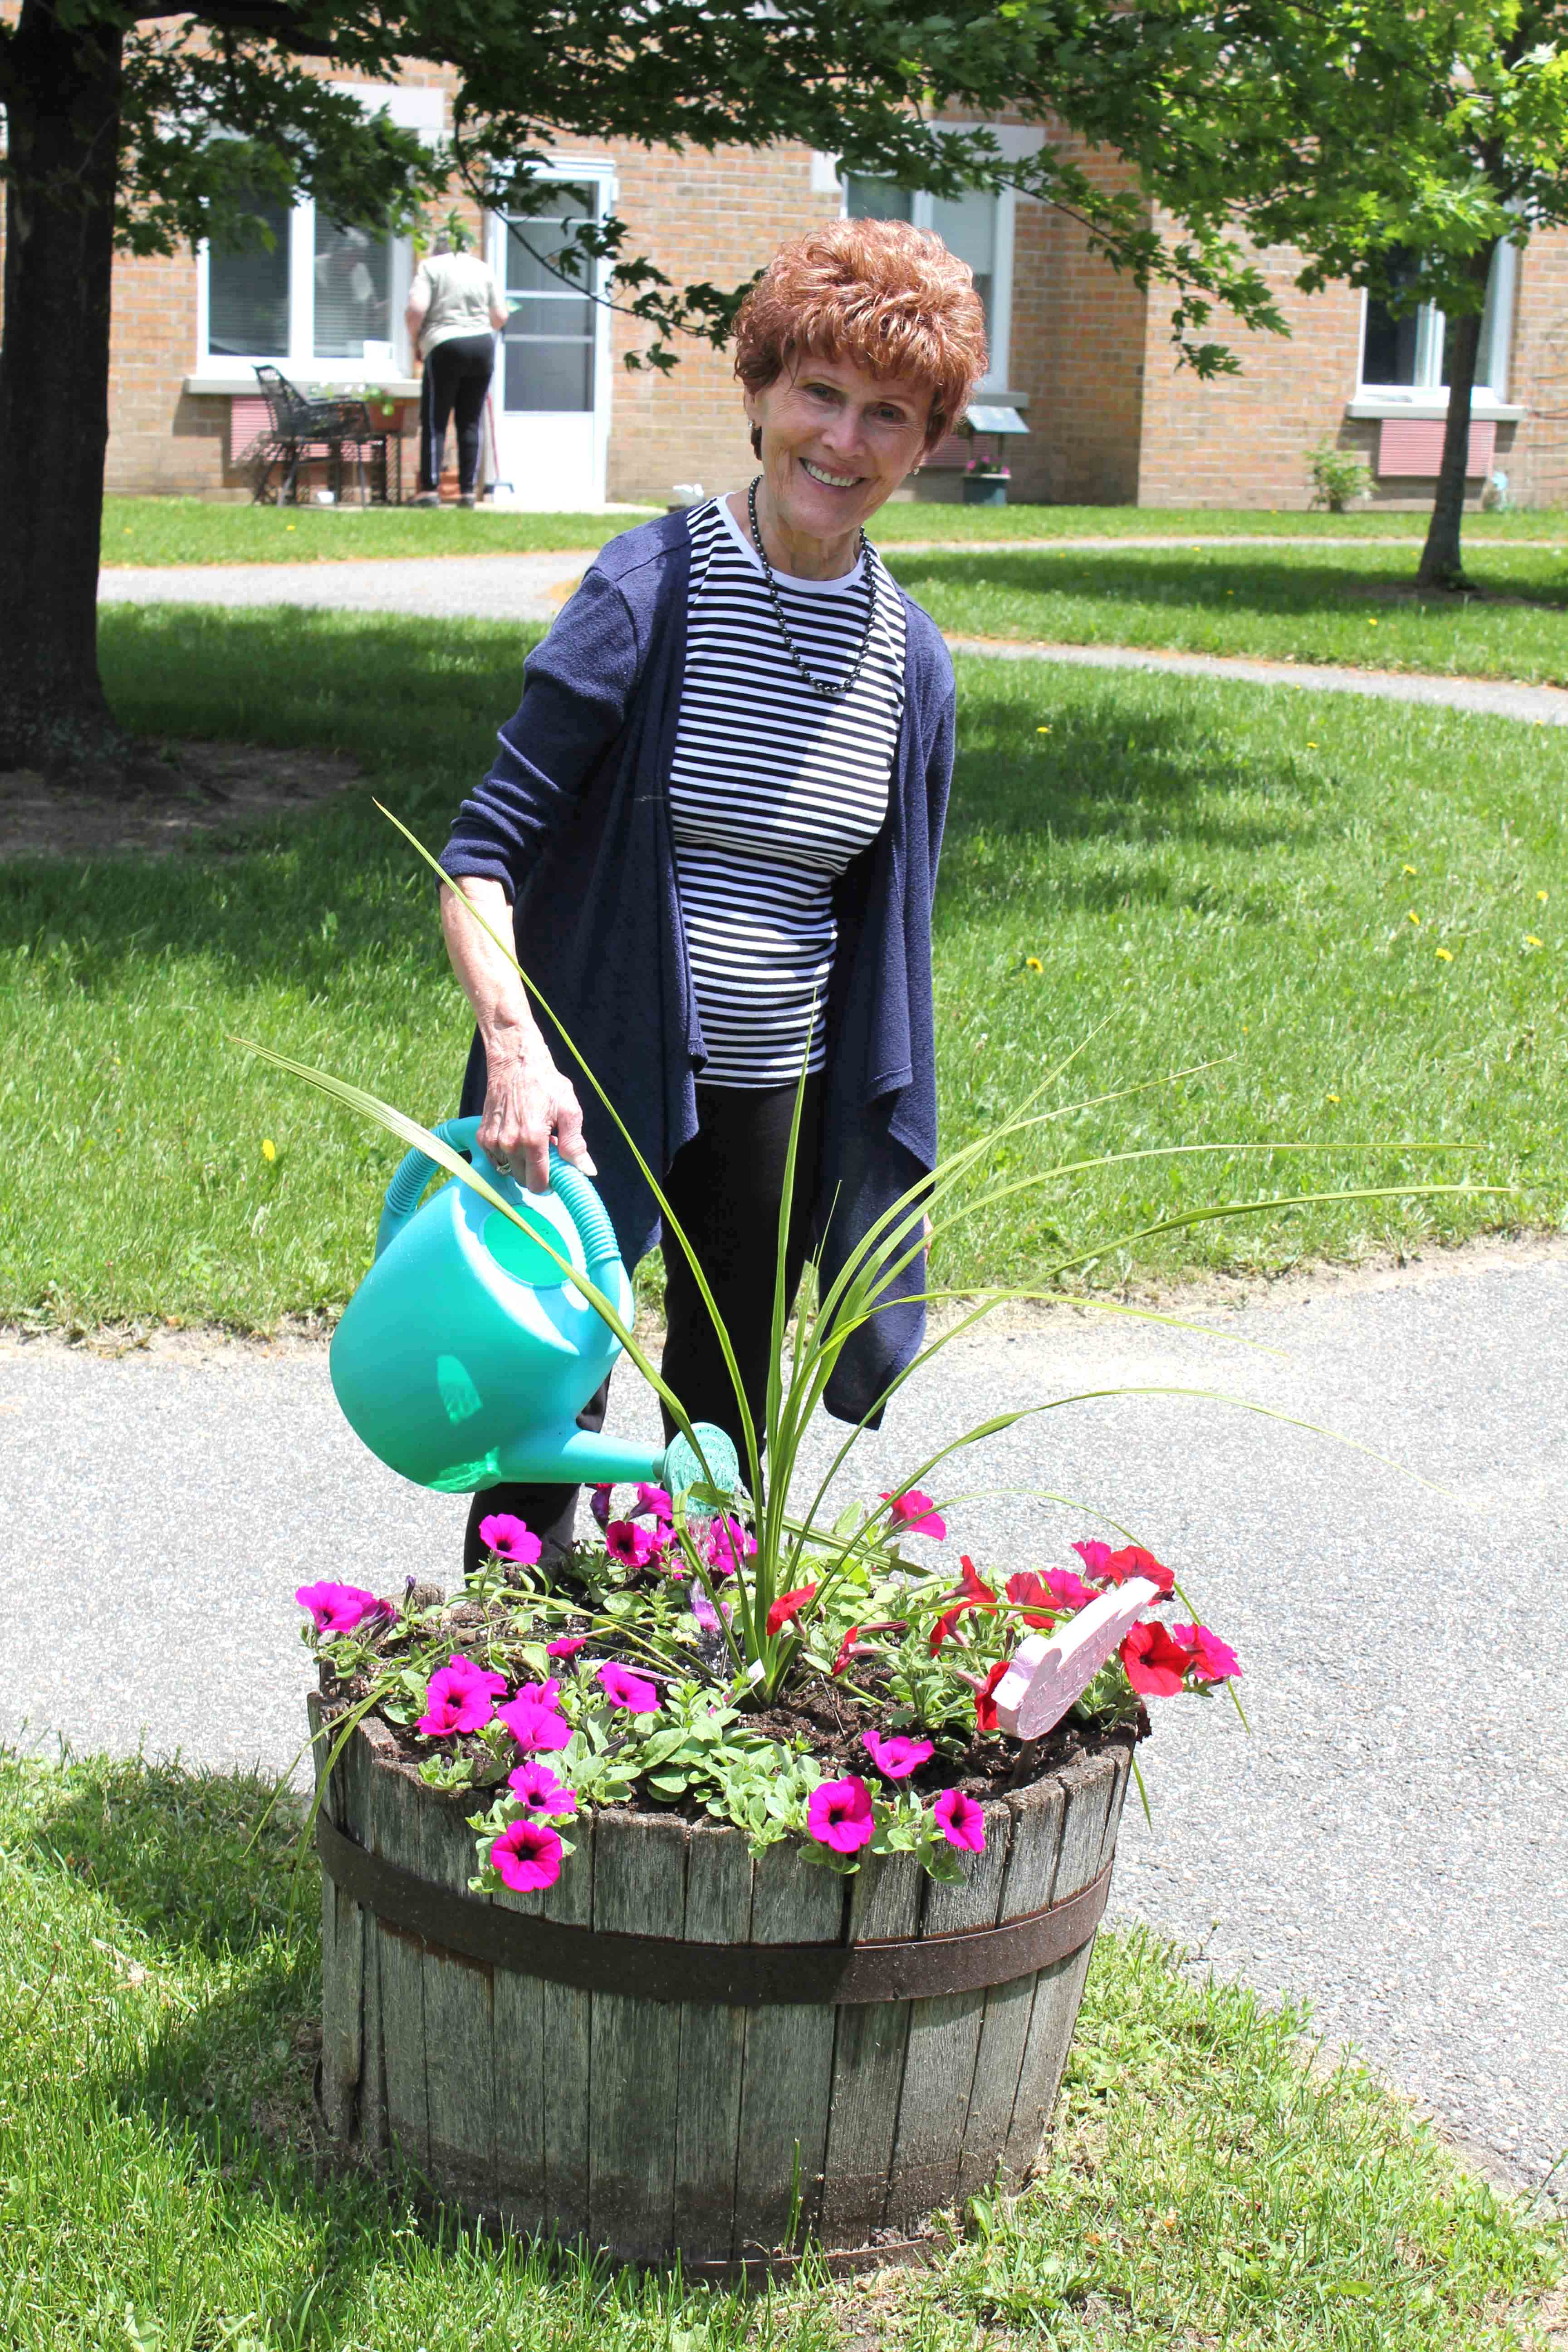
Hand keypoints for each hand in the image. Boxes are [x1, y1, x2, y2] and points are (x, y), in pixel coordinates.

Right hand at [479, 1039, 595, 1194]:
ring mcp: (492, 1141)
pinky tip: (517, 1136)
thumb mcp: (569, 1111)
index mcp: (532, 1139)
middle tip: (547, 1151)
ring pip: (509, 1170)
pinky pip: (497, 1160)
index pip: (538, 1184)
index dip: (550, 1184)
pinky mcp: (483, 1136)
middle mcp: (508, 1144)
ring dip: (522, 1163)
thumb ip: (575, 1145)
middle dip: (537, 1172)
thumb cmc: (545, 1083)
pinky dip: (508, 1155)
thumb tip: (586, 1171)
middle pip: (523, 1180)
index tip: (556, 1173)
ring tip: (532, 1140)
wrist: (516, 1061)